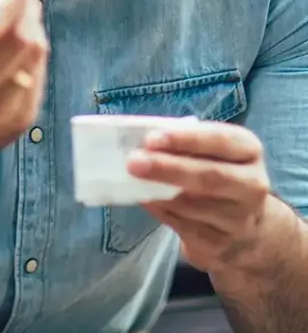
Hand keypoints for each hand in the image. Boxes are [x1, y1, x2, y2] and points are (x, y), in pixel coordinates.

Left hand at [128, 122, 271, 272]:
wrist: (245, 229)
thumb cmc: (216, 171)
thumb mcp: (210, 150)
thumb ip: (183, 141)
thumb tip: (139, 138)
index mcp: (248, 151)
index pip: (220, 140)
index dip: (185, 139)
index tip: (151, 138)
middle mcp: (251, 185)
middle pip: (210, 176)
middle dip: (168, 168)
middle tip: (133, 162)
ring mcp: (238, 220)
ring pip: (191, 204)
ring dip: (156, 191)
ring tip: (130, 177)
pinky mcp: (219, 245)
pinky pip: (181, 225)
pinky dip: (157, 209)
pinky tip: (143, 198)